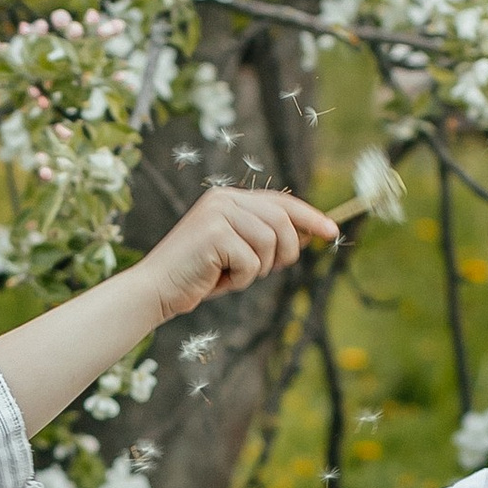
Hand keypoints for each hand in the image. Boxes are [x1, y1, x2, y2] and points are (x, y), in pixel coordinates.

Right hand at [144, 185, 337, 327]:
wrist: (155, 290)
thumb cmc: (197, 276)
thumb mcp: (238, 253)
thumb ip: (266, 239)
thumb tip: (308, 233)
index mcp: (229, 198)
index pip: (280, 202)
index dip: (309, 217)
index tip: (332, 232)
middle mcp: (224, 199)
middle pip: (282, 222)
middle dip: (284, 252)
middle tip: (264, 271)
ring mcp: (218, 213)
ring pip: (270, 243)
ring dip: (257, 270)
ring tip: (231, 275)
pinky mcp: (214, 233)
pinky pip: (252, 261)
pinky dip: (241, 279)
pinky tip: (217, 280)